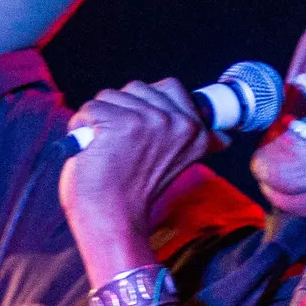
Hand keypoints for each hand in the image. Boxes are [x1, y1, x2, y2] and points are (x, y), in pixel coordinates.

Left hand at [59, 79, 211, 237]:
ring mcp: (149, 120)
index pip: (170, 86)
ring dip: (99, 119)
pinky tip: (91, 149)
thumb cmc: (137, 192)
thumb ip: (197, 143)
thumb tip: (223, 139)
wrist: (114, 218)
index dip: (146, 103)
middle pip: (136, 88)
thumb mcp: (178, 163)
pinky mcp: (119, 123)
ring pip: (110, 95)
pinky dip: (81, 126)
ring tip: (106, 149)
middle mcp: (178, 123)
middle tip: (122, 148)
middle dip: (120, 111)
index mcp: (196, 131)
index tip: (139, 134)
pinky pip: (89, 108)